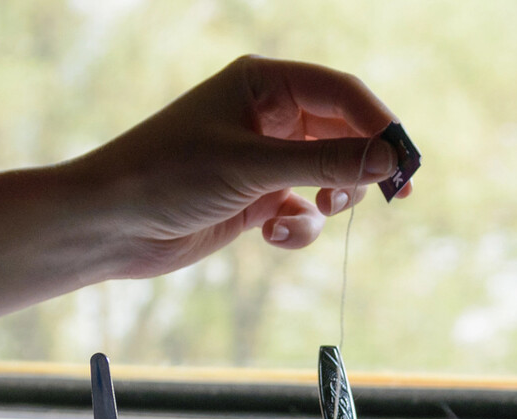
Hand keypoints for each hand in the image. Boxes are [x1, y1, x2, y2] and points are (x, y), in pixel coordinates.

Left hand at [69, 55, 413, 278]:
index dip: (380, 125)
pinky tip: (270, 235)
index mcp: (264, 84)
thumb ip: (325, 162)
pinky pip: (302, 210)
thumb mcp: (253, 166)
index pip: (343, 93)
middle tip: (393, 197)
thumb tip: (389, 160)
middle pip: (343, 133)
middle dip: (362, 166)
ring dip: (330, 200)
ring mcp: (263, 158)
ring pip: (328, 176)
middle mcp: (267, 114)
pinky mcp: (255, 199)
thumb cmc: (167, 176)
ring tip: (318, 212)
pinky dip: (298, 227)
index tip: (405, 162)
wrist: (111, 225)